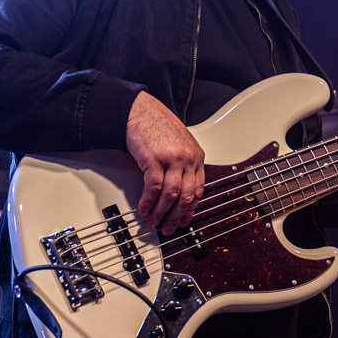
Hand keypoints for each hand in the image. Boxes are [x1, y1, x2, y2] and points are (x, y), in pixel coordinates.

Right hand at [126, 91, 205, 235]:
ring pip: (171, 195)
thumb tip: (180, 190)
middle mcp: (187, 158)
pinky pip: (153, 187)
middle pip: (186, 196)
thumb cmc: (157, 125)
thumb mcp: (179, 144)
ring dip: (161, 212)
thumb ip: (184, 164)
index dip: (190, 209)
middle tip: (169, 227)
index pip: (198, 190)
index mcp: (196, 156)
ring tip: (153, 221)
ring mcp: (172, 158)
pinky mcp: (154, 159)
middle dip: (176, 216)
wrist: (140, 110)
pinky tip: (144, 208)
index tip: (184, 220)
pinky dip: (148, 201)